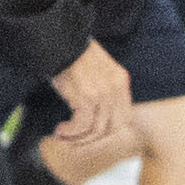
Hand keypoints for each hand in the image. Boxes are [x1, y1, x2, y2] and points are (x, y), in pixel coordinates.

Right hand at [39, 43, 134, 181]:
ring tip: (63, 136)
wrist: (61, 42)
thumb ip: (104, 90)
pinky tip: (60, 130)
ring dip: (78, 138)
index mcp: (121, 81)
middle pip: (113, 128)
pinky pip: (82, 125)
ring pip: (96, 130)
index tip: (91, 135)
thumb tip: (97, 117)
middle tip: (76, 142)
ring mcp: (103, 94)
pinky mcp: (87, 97)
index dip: (109, 132)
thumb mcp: (98, 71)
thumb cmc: (74, 57)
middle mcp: (116, 88)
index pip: (124, 117)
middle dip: (94, 140)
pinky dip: (70, 131)